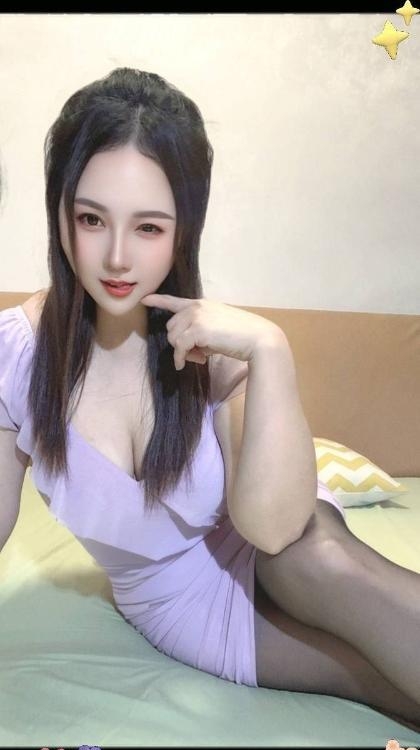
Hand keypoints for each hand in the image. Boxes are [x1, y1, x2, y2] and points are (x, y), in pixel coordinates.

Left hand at [141, 294, 284, 369]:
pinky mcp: (198, 330)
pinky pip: (179, 347)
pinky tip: (188, 364)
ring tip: (201, 357)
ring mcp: (196, 317)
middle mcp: (196, 307)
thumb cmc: (242, 336)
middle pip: (171, 327)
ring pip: (173, 338)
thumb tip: (190, 351)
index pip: (174, 301)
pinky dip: (180, 358)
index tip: (145, 300)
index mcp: (201, 304)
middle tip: (197, 354)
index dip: (158, 300)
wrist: (258, 338)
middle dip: (179, 343)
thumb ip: (200, 334)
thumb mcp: (217, 330)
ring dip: (182, 352)